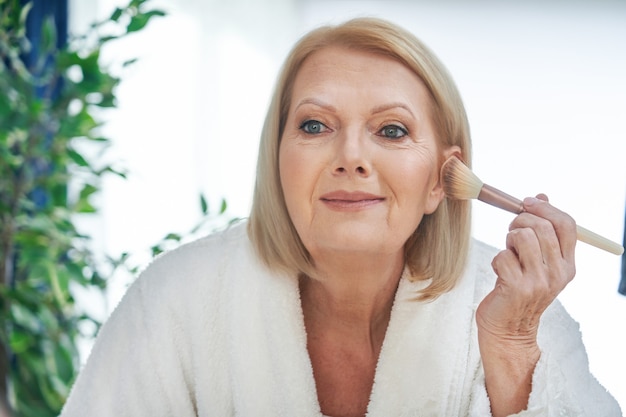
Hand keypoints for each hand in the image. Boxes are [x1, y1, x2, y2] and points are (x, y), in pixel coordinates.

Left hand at [476, 194, 576, 415]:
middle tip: (511, 232)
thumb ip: (541, 231)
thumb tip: (541, 196)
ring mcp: (539, 282)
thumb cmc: (518, 290)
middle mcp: (558, 273)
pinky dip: (496, 260)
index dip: (546, 208)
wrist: (508, 329)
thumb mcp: (536, 261)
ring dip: (508, 241)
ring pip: (522, 237)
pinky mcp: (518, 288)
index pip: (567, 225)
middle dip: (519, 221)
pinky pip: (502, 256)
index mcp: (568, 265)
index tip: (527, 203)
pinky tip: (500, 274)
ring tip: (508, 255)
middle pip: (542, 226)